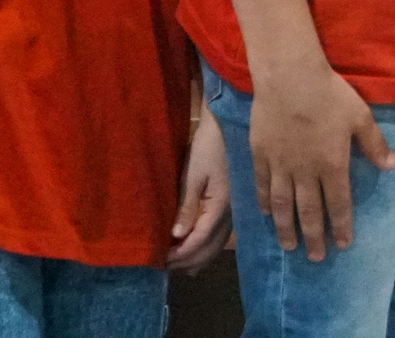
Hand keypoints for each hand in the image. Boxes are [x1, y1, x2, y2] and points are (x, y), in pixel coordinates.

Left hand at [167, 118, 231, 273]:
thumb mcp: (194, 174)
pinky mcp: (231, 206)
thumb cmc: (208, 146)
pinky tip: (197, 252)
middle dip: (188, 261)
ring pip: (216, 244)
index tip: (161, 261)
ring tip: (178, 267)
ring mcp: (233, 211)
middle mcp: (230, 214)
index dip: (180, 253)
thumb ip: (187, 206)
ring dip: (197, 257)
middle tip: (165, 268)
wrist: (228, 126)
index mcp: (220, 207)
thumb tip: (177, 236)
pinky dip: (206, 248)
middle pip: (209, 248)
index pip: (199, 239)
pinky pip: (219, 235)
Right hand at [249, 65, 394, 260]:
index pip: (338, 204)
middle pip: (309, 211)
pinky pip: (263, 184)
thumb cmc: (329, 94)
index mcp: (332, 165)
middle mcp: (305, 171)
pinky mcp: (260, 154)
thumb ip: (374, 144)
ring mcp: (280, 164)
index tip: (342, 245)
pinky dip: (265, 201)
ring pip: (282, 205)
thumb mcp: (360, 116)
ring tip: (289, 246)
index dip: (341, 226)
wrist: (289, 76)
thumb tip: (392, 167)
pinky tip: (266, 214)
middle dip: (314, 237)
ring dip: (286, 228)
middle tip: (315, 258)